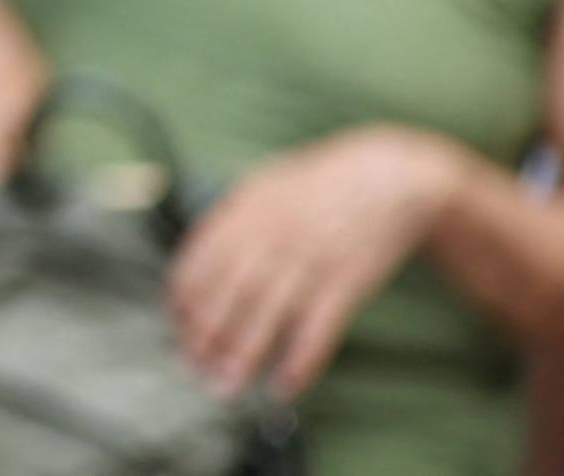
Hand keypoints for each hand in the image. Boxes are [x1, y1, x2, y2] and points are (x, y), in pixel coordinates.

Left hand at [168, 126, 465, 402]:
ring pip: (269, 314)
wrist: (387, 176)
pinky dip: (300, 360)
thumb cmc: (317, 185)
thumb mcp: (264, 185)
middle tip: (192, 368)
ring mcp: (312, 258)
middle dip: (206, 334)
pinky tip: (284, 386)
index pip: (202, 258)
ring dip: (243, 355)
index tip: (175, 326)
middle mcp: (274, 234)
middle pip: (229, 291)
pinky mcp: (347, 282)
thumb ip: (230, 220)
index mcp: (247, 208)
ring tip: (226, 387)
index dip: (185, 296)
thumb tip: (195, 261)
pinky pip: (319, 328)